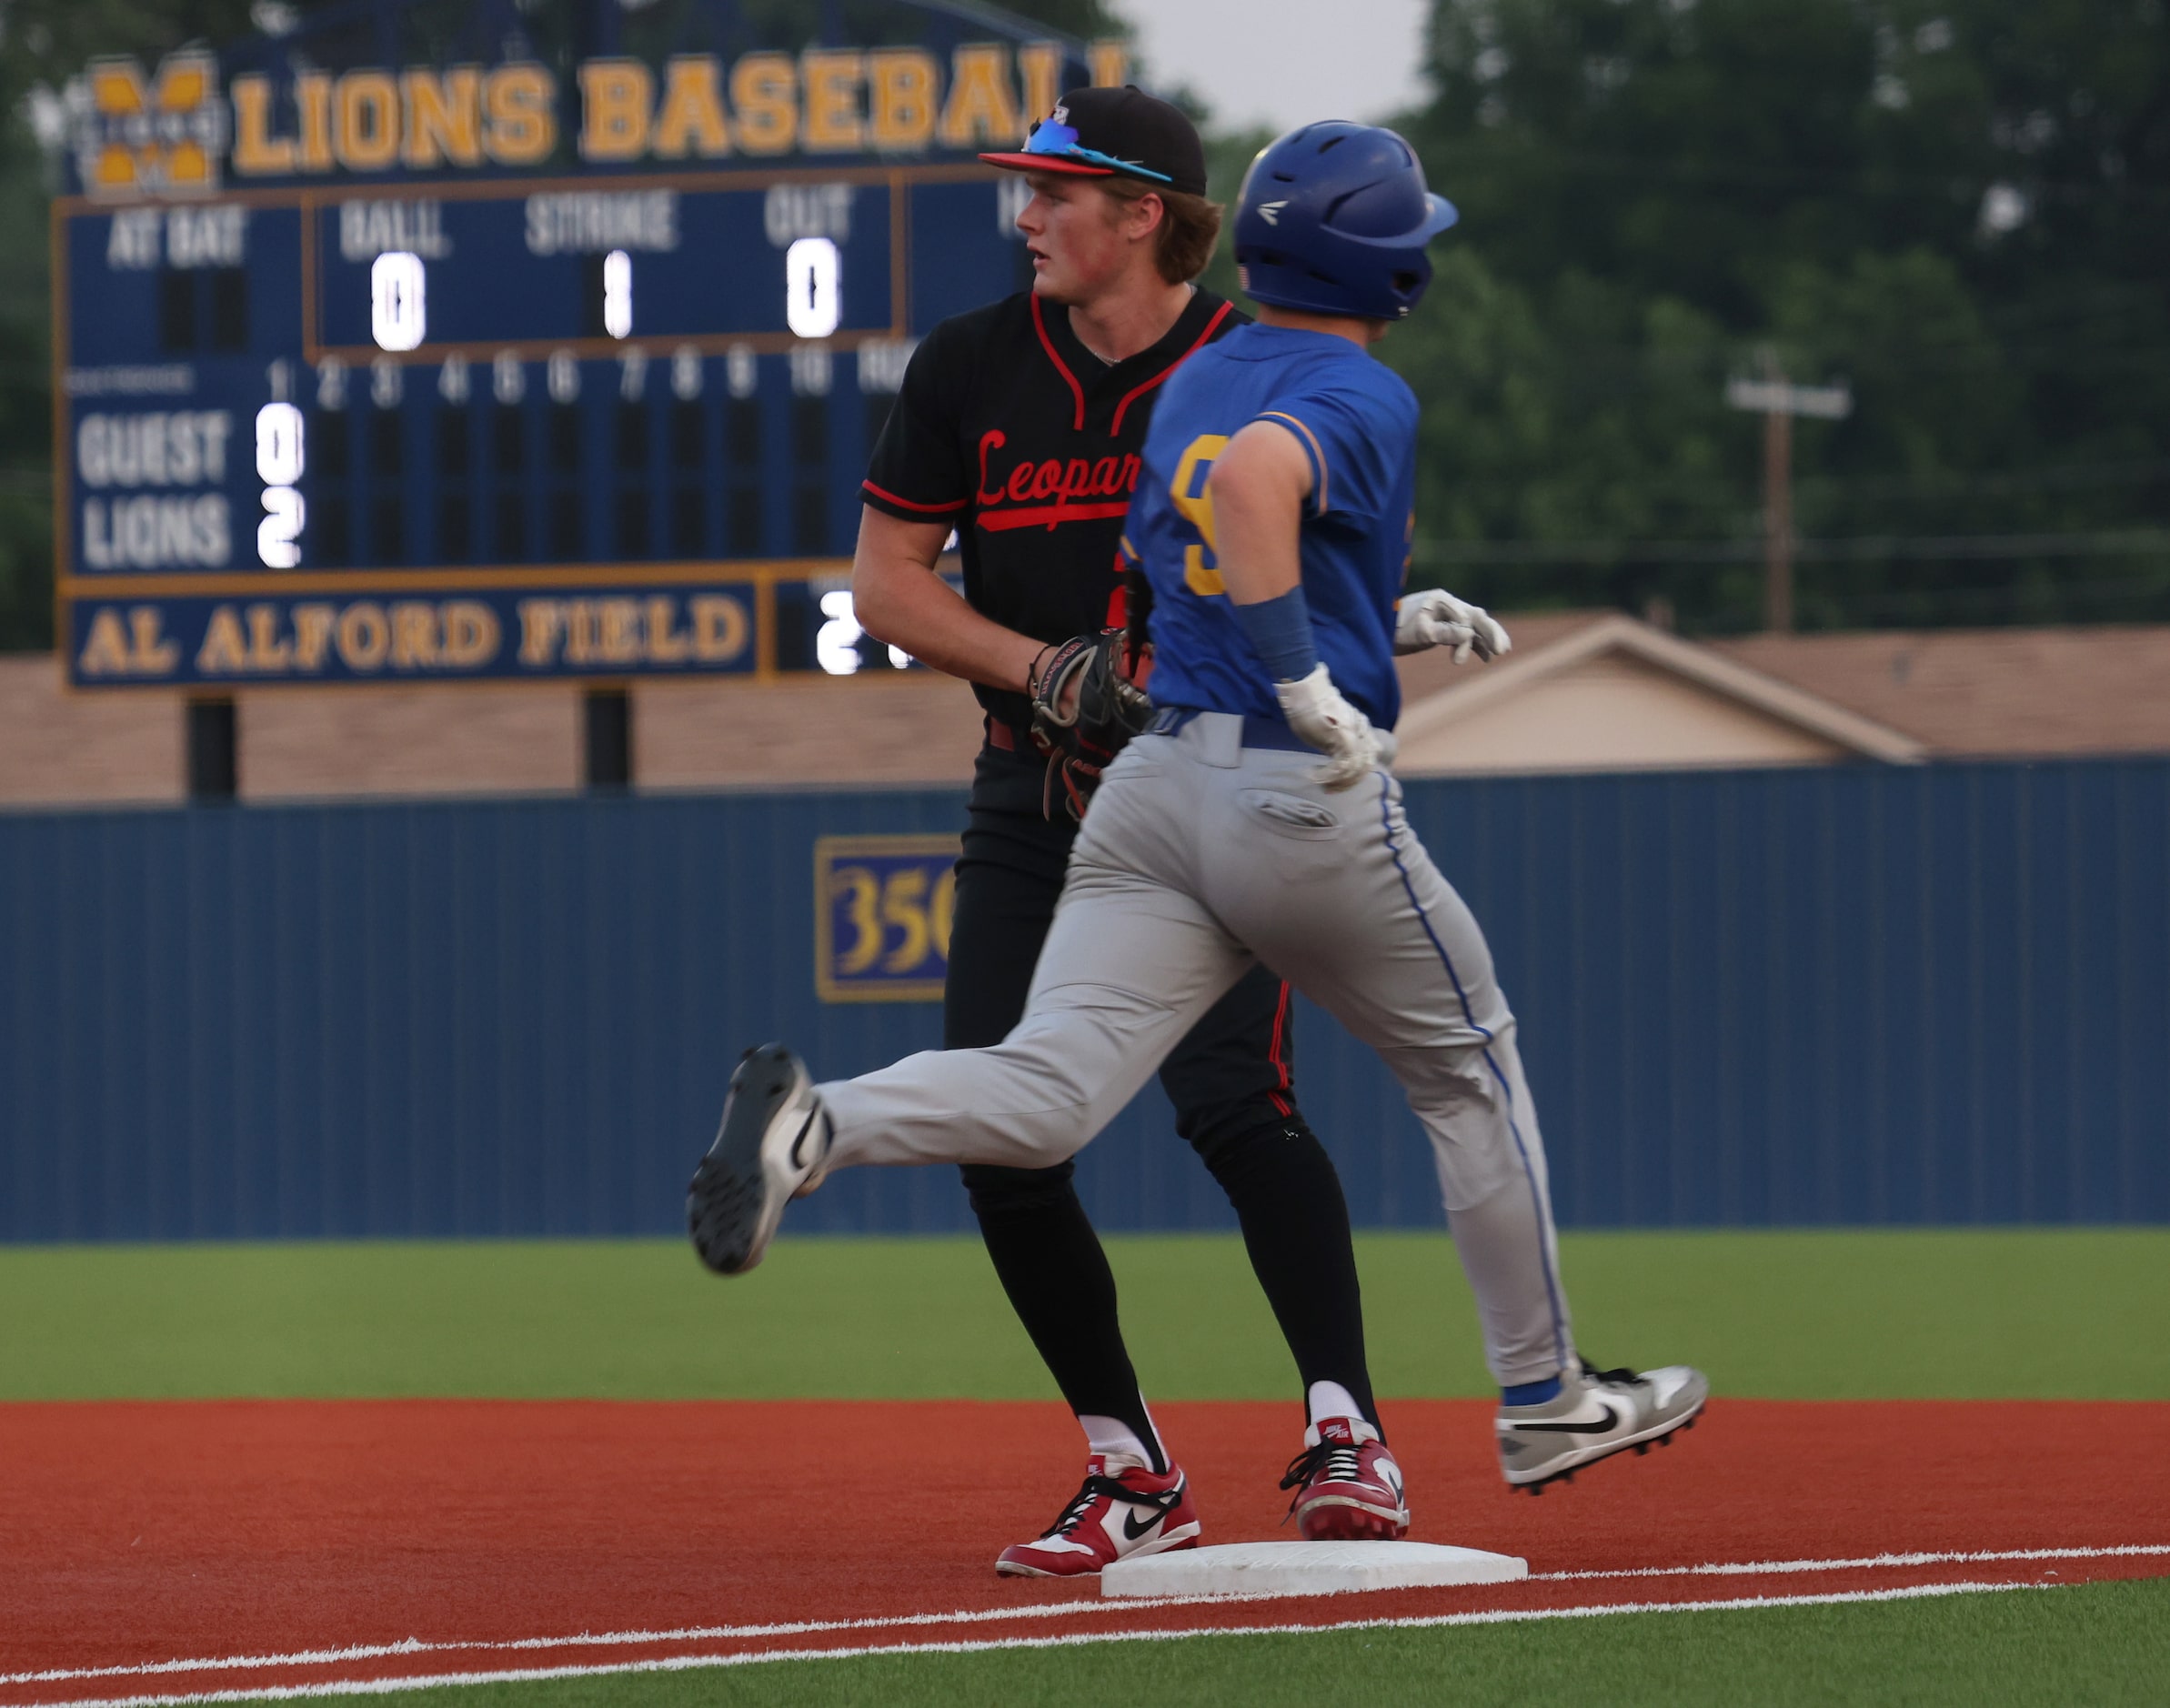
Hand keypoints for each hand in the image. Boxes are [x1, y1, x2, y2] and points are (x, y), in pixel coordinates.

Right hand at [1276, 664, 1392, 790]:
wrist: (1304, 691)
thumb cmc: (1310, 710)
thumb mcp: (1327, 731)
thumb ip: (1336, 745)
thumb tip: (1335, 762)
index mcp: (1361, 730)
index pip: (1368, 760)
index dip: (1355, 777)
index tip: (1336, 785)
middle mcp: (1362, 732)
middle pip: (1365, 767)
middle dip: (1348, 783)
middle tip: (1329, 790)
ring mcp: (1354, 733)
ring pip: (1355, 769)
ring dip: (1337, 782)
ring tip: (1321, 785)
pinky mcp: (1343, 735)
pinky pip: (1341, 765)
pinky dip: (1328, 776)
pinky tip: (1314, 776)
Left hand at [1394, 588, 1510, 661]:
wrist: (1377, 630)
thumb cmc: (1395, 628)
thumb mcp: (1420, 632)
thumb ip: (1445, 632)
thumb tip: (1470, 633)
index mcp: (1442, 600)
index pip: (1465, 618)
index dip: (1467, 640)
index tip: (1458, 659)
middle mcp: (1448, 605)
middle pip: (1477, 617)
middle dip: (1491, 633)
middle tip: (1502, 650)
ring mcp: (1446, 616)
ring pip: (1474, 625)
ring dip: (1487, 639)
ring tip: (1500, 653)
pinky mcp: (1443, 627)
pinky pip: (1465, 634)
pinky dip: (1476, 644)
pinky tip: (1485, 657)